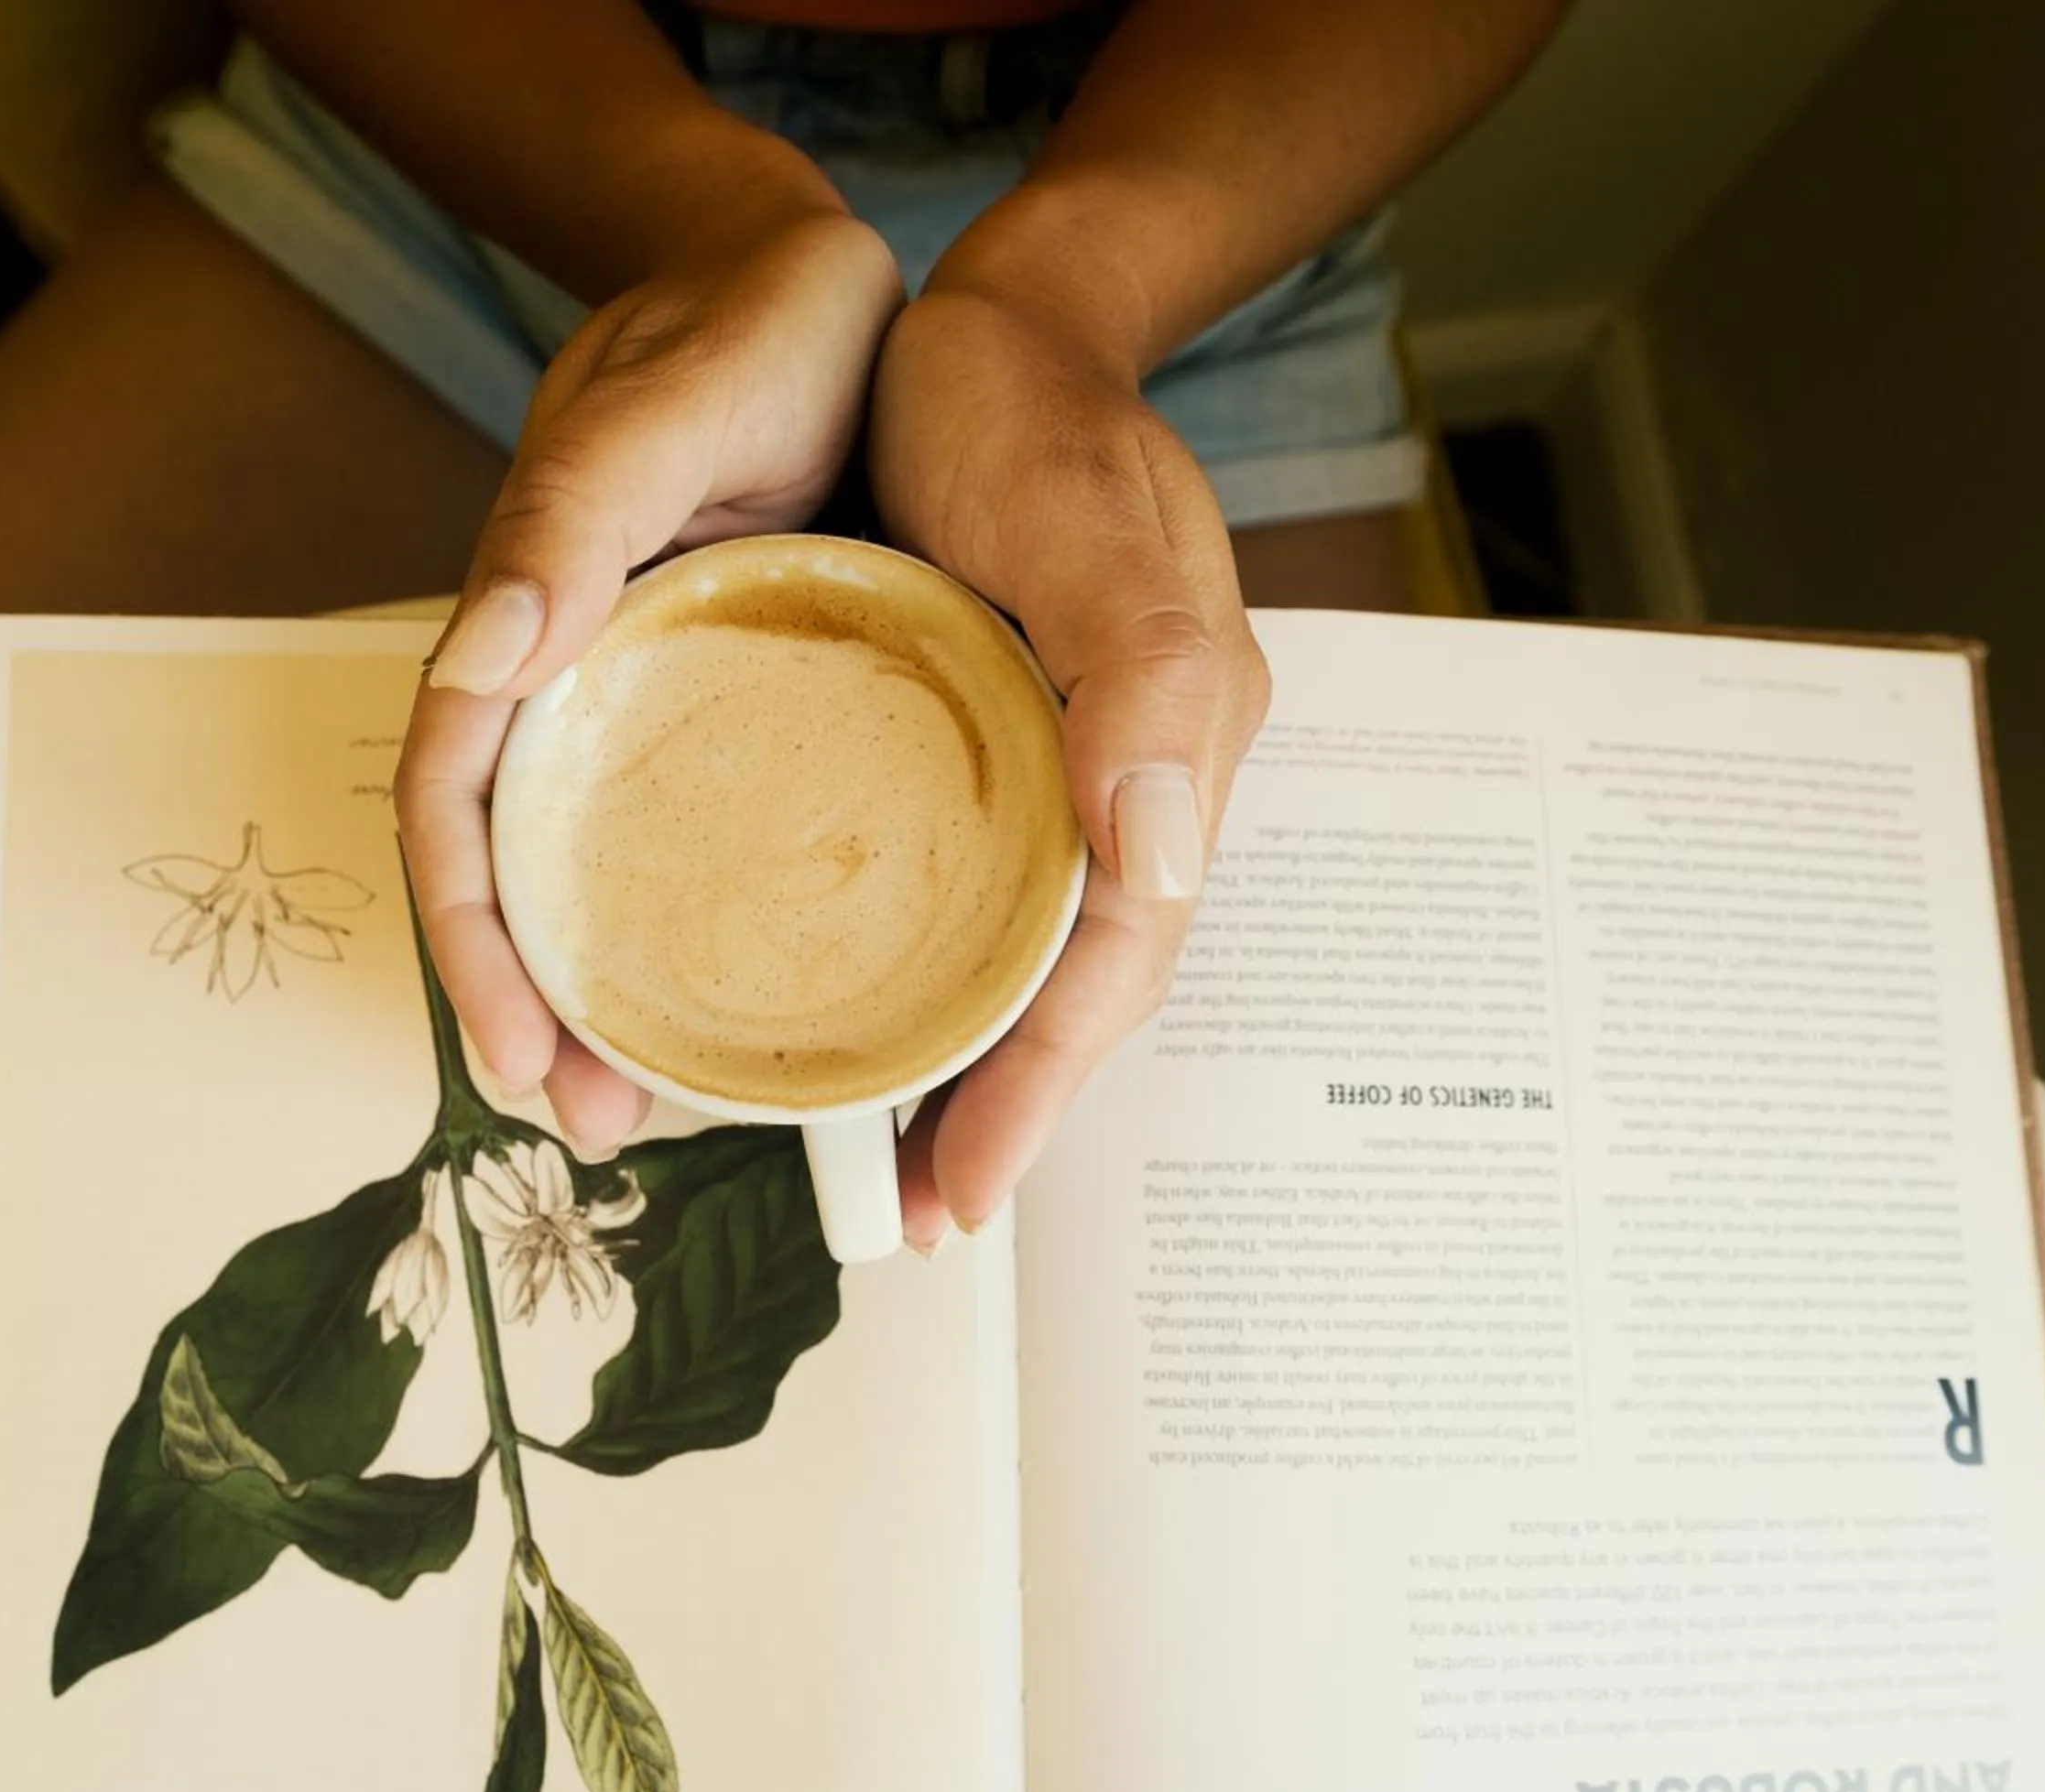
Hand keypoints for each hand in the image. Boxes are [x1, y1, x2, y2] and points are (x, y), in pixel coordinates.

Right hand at [398, 210, 902, 1151]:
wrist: (815, 281)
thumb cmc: (737, 328)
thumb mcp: (655, 411)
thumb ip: (569, 518)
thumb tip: (480, 661)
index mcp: (526, 622)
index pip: (457, 805)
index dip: (474, 937)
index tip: (519, 1053)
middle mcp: (572, 678)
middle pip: (517, 869)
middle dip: (534, 1007)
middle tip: (597, 1123)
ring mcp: (648, 699)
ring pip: (600, 869)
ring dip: (610, 992)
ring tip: (666, 1103)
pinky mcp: (736, 704)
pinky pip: (695, 834)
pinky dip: (703, 925)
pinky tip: (759, 993)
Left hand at [868, 279, 1270, 1243]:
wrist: (999, 320)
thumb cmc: (1031, 405)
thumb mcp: (1083, 519)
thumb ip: (1140, 673)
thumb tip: (1161, 856)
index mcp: (1173, 743)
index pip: (1117, 952)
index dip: (1043, 1083)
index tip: (959, 1188)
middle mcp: (1130, 773)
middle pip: (1079, 978)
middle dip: (1009, 1107)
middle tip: (913, 1218)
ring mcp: (1071, 762)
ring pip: (1030, 947)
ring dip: (971, 1057)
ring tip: (889, 1160)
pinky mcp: (1004, 740)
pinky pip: (980, 883)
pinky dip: (936, 964)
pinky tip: (871, 1006)